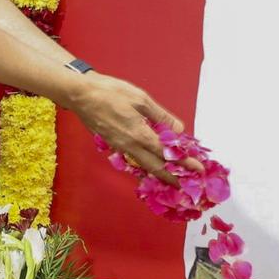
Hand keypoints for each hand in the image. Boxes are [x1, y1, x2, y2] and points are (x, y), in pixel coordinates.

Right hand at [68, 73, 183, 176]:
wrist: (80, 95)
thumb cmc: (111, 92)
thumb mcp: (141, 99)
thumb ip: (161, 116)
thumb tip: (179, 129)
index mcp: (139, 134)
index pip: (167, 153)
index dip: (184, 162)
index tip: (197, 169)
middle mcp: (130, 146)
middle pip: (155, 167)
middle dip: (173, 178)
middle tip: (187, 186)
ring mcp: (120, 147)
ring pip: (143, 166)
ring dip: (159, 174)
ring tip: (172, 179)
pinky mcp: (113, 144)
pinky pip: (133, 160)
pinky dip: (145, 166)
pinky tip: (151, 165)